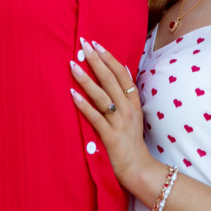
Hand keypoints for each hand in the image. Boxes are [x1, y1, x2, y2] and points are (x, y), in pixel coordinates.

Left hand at [70, 37, 153, 183]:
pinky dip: (84, 105)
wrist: (138, 167)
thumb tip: (123, 67)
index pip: (121, 73)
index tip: (96, 43)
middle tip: (83, 45)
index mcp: (133, 101)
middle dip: (96, 60)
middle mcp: (128, 108)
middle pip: (110, 79)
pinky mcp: (110, 136)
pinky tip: (72, 94)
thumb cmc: (131, 139)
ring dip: (86, 79)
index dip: (109, 57)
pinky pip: (95, 117)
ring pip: (101, 95)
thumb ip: (128, 91)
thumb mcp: (135, 112)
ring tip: (72, 65)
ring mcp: (119, 122)